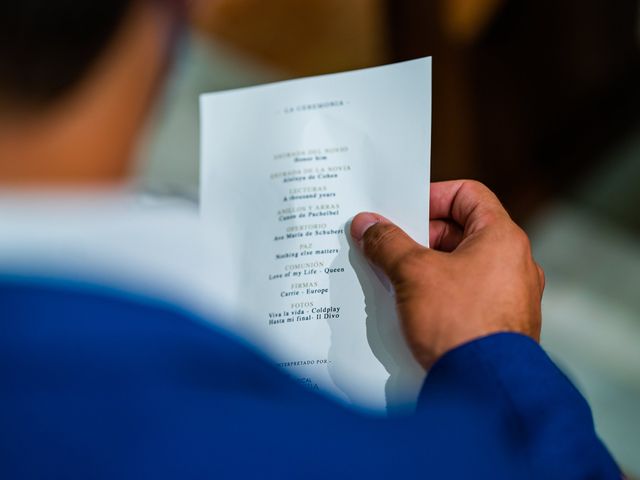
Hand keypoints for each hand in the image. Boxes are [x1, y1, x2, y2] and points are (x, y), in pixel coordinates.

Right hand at [351, 180, 543, 368]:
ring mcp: (509, 295)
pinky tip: (410, 306)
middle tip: (387, 246)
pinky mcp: (498, 323)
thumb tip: (367, 224)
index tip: (403, 211)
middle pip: (461, 231)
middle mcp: (513, 263)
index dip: (433, 195)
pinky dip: (438, 293)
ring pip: (460, 265)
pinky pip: (464, 294)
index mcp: (502, 238)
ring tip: (392, 277)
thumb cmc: (459, 323)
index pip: (469, 194)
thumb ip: (388, 243)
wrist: (485, 389)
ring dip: (425, 266)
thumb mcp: (414, 273)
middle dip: (420, 236)